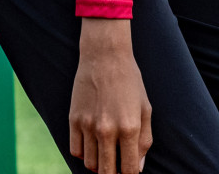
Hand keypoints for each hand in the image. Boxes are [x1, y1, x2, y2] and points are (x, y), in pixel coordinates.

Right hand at [70, 19, 152, 173]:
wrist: (105, 56)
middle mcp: (107, 130)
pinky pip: (75, 151)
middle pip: (106, 172)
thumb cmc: (130, 82)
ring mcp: (88, 126)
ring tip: (106, 155)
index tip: (129, 171)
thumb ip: (144, 140)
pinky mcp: (73, 120)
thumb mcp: (145, 108)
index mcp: (129, 128)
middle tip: (116, 167)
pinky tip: (92, 146)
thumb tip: (137, 167)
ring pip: (89, 164)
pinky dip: (83, 154)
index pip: (128, 170)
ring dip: (98, 165)